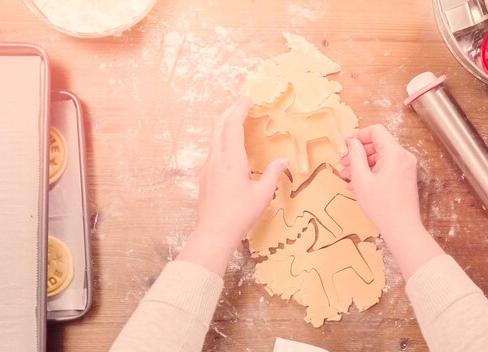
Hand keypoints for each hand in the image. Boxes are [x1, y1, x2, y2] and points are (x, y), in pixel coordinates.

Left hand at [177, 97, 288, 275]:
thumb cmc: (240, 215)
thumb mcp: (262, 195)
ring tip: (236, 119)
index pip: (233, 126)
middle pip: (219, 126)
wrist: (213, 233)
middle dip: (229, 110)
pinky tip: (230, 146)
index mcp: (231, 160)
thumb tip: (283, 161)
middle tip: (242, 102)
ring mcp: (208, 168)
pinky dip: (221, 139)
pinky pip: (213, 150)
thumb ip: (273, 174)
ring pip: (214, 137)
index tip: (247, 97)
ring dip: (224, 124)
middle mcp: (217, 160)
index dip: (240, 109)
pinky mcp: (205, 177)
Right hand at [340, 124, 443, 279]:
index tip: (346, 145)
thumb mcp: (361, 179)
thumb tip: (353, 142)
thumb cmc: (382, 206)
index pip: (376, 131)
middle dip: (358, 152)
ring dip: (363, 164)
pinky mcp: (405, 178)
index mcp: (394, 153)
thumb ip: (356, 156)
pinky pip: (386, 168)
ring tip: (347, 176)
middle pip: (378, 144)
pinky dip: (372, 172)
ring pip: (380, 157)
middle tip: (343, 163)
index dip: (358, 135)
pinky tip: (358, 184)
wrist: (402, 228)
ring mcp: (406, 168)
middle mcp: (403, 157)